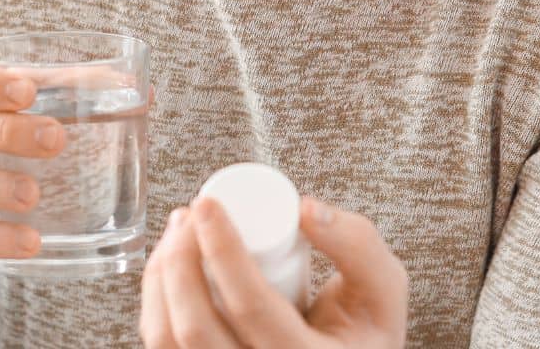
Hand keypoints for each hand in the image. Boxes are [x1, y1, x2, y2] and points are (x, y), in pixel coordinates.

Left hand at [138, 193, 409, 347]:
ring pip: (167, 342)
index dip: (221, 250)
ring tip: (177, 234)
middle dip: (178, 260)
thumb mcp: (383, 290)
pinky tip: (169, 267)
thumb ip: (358, 245)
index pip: (251, 307)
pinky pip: (162, 347)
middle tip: (188, 215)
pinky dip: (155, 302)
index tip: (208, 205)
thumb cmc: (363, 333)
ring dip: (160, 279)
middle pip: (195, 328)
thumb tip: (304, 208)